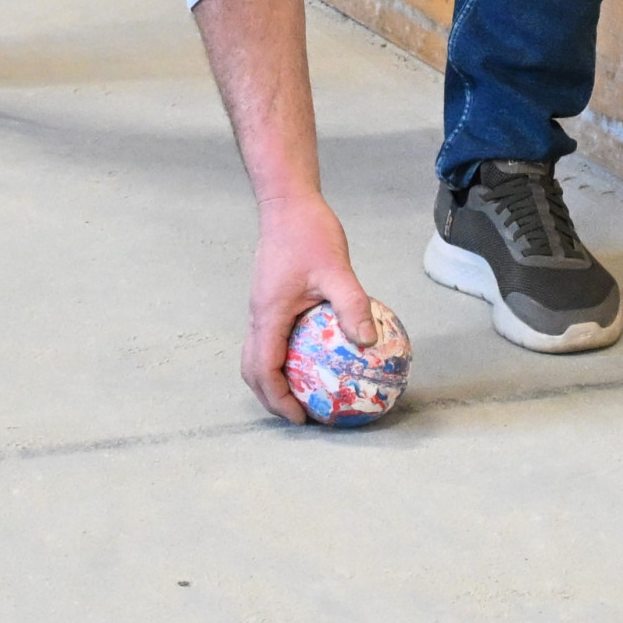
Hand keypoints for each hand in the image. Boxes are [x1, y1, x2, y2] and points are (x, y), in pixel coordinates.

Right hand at [243, 193, 375, 422]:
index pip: (264, 370)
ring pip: (257, 354)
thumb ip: (352, 305)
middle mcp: (258, 315)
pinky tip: (315, 354)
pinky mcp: (270, 297)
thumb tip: (369, 342)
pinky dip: (283, 356)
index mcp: (268, 315)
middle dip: (272, 397)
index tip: (302, 419)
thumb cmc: (309, 232)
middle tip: (303, 414)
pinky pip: (270, 337)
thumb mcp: (337, 269)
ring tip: (305, 392)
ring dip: (274, 378)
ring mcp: (261, 306)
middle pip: (253, 369)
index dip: (279, 400)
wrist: (287, 202)